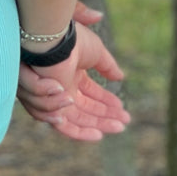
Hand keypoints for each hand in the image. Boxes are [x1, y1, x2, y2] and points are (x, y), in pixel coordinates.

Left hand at [16, 0, 130, 141]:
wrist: (55, 41)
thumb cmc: (73, 41)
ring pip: (78, 119)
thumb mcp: (96, 52)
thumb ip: (108, 66)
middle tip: (124, 122)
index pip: (91, 94)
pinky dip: (80, 132)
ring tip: (119, 127)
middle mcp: (63, 87)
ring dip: (99, 125)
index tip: (122, 108)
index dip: (107, 102)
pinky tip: (98, 134)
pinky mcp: (52, 107)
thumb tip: (120, 77)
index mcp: (72, 74)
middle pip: (86, 108)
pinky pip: (64, 126)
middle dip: (107, 116)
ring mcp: (57, 97)